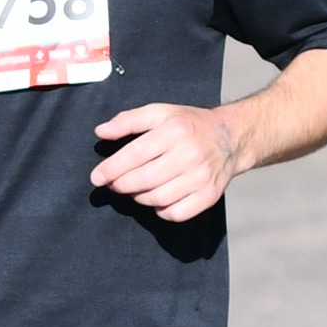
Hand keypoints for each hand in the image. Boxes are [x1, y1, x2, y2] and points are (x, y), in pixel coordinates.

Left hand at [88, 97, 242, 224]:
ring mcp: (202, 177)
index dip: (112, 168)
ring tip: (135, 189)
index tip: (96, 178)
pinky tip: (157, 199)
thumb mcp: (159, 112)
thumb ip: (128, 120)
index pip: (135, 154)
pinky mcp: (209, 195)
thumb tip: (100, 132)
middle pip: (144, 180)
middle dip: (121, 185)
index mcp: (175, 130)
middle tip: (114, 184)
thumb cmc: (188, 125)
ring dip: (138, 198)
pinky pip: (176, 213)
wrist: (230, 137)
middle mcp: (190, 154)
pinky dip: (160, 210)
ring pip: (158, 199)